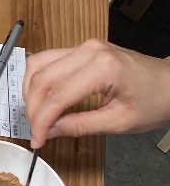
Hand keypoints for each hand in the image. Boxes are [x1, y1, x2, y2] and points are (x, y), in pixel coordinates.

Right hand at [23, 39, 169, 147]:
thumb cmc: (154, 101)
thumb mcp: (119, 122)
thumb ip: (80, 125)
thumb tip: (49, 131)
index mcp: (102, 68)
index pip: (57, 95)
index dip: (41, 120)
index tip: (37, 140)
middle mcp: (88, 50)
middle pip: (42, 78)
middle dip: (33, 108)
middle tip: (35, 132)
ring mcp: (83, 45)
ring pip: (38, 64)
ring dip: (31, 92)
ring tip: (36, 116)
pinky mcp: (81, 47)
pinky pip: (48, 59)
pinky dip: (39, 80)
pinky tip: (42, 98)